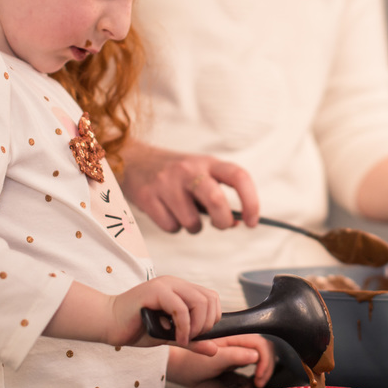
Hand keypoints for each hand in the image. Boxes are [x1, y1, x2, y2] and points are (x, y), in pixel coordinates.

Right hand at [112, 275, 221, 351]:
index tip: (198, 335)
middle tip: (191, 338)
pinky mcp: (155, 291)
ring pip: (199, 301)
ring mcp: (166, 284)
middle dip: (206, 324)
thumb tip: (214, 349)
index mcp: (180, 290)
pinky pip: (180, 307)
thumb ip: (192, 341)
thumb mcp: (170, 336)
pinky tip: (176, 337)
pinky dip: (183, 326)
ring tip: (184, 338)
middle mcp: (175, 283)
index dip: (211, 318)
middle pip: (209, 299)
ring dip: (196, 325)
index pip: (211, 298)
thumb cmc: (136, 328)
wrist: (108, 323)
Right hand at [119, 139, 259, 232]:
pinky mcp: (148, 196)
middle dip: (223, 221)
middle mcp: (188, 170)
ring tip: (185, 213)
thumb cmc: (177, 174)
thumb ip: (219, 196)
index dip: (251, 201)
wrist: (134, 161)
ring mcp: (166, 183)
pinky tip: (167, 212)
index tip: (253, 221)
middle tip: (221, 225)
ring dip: (193, 227)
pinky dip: (173, 227)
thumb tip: (238, 222)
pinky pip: (171, 227)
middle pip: (216, 200)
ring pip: (191, 222)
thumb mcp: (201, 174)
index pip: (238, 177)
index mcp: (208, 162)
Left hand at [167, 334, 275, 387]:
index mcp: (233, 336)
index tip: (259, 376)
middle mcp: (236, 339)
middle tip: (259, 382)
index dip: (264, 359)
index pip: (260, 342)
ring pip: (260, 353)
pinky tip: (254, 377)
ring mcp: (236, 347)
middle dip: (267, 365)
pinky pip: (253, 358)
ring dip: (264, 366)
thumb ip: (234, 356)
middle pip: (263, 347)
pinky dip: (258, 368)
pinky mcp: (235, 355)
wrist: (176, 367)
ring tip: (258, 381)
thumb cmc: (188, 363)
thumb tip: (255, 356)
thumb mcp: (212, 362)